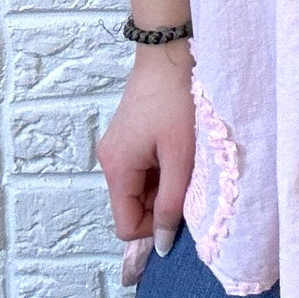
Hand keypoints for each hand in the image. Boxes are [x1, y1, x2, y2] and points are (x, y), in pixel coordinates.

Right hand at [97, 39, 195, 266]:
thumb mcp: (181, 155)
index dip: (154, 227)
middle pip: (132, 206)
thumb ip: (171, 202)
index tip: (183, 209)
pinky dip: (161, 169)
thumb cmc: (178, 100)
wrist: (170, 53)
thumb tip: (161, 245)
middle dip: (161, 203)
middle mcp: (109, 160)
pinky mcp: (127, 137)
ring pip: (139, 188)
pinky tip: (179, 149)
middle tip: (189, 180)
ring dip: (164, 184)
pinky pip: (142, 169)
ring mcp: (116, 148)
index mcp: (116, 168)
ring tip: (186, 160)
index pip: (125, 225)